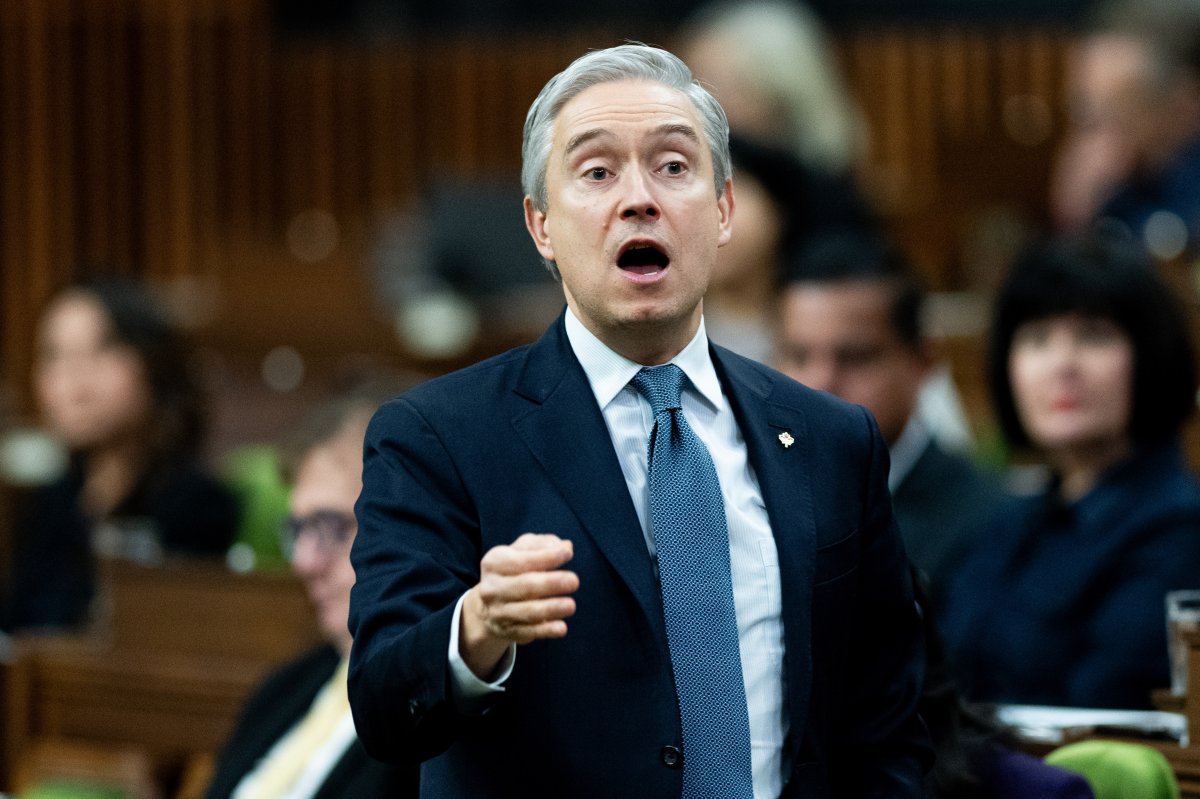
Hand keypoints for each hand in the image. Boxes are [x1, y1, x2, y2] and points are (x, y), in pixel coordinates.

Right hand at [459, 533, 578, 678]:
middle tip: (574, 581)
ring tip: (571, 605)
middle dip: (551, 583)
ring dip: (551, 608)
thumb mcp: (521, 551)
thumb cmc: (513, 571)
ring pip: (527, 611)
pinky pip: (528, 632)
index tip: (568, 554)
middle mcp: (492, 588)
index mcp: (494, 563)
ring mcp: (498, 612)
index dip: (546, 556)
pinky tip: (561, 628)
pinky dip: (546, 630)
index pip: (521, 560)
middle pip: (524, 585)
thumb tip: (564, 546)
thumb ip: (542, 544)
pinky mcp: (507, 631)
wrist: (488, 606)